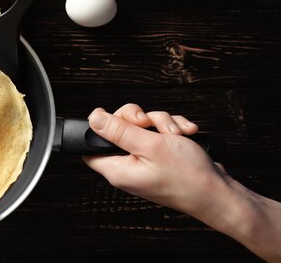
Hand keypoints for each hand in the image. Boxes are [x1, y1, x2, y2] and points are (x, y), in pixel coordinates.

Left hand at [82, 104, 227, 219]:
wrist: (220, 193)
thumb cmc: (188, 176)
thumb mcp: (151, 146)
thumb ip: (119, 130)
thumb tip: (93, 118)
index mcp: (117, 169)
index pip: (91, 145)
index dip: (101, 126)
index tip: (118, 119)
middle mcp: (128, 166)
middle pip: (119, 128)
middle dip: (140, 118)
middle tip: (151, 124)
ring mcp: (145, 161)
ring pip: (143, 126)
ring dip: (162, 123)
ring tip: (177, 135)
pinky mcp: (161, 157)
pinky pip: (159, 133)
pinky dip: (173, 130)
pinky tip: (187, 135)